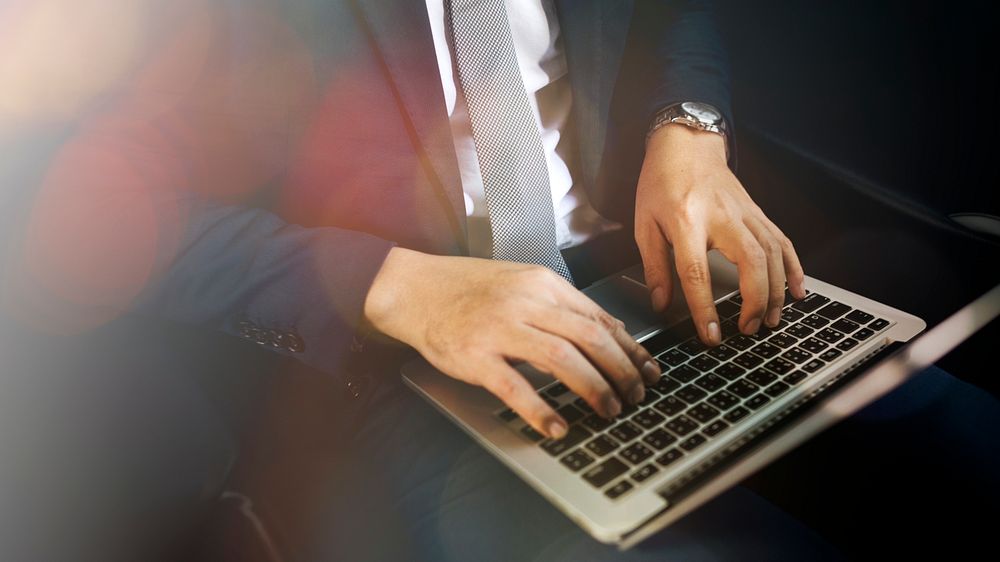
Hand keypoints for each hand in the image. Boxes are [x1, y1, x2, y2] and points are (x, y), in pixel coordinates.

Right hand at [363, 248, 660, 438]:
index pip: (598, 317)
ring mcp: (499, 328)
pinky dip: (540, 409)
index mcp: (541, 283)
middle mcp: (525, 303)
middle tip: (636, 395)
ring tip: (609, 410)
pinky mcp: (475, 356)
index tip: (649, 370)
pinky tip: (557, 426)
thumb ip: (563, 305)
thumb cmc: (468, 287)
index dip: (630, 347)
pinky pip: (514, 386)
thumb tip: (611, 330)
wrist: (415, 288)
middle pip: (589, 337)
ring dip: (593, 387)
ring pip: (561, 358)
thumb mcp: (522, 282)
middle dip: (621, 370)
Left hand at [635, 124, 805, 345]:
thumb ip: (654, 266)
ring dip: (776, 291)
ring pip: (773, 253)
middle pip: (750, 261)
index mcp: (686, 220)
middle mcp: (721, 216)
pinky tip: (798, 292)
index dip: (704, 307)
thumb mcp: (644, 224)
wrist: (686, 145)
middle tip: (748, 328)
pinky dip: (794, 268)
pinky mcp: (758, 213)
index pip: (696, 271)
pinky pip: (783, 241)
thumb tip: (661, 304)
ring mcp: (745, 213)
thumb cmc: (661, 184)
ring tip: (769, 320)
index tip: (711, 334)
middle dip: (755, 300)